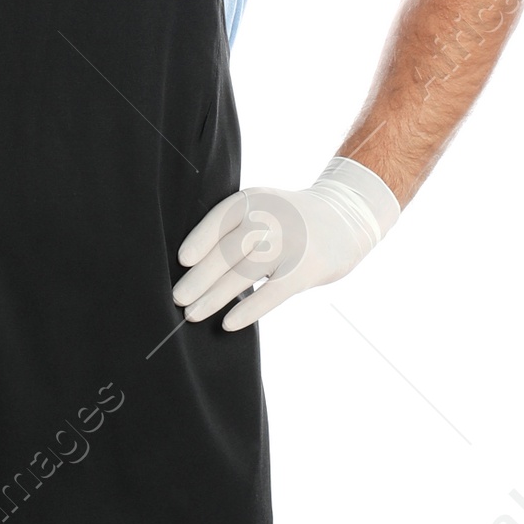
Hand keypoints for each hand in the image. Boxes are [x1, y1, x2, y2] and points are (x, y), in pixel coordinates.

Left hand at [173, 156, 399, 329]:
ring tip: (193, 314)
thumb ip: (232, 230)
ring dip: (216, 296)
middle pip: (229, 250)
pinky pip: (272, 292)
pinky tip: (228, 323)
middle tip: (178, 299)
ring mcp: (290, 243)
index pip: (221, 220)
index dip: (200, 240)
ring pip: (245, 273)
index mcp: (254, 200)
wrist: (345, 218)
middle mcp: (271, 217)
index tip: (182, 262)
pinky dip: (248, 309)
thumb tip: (190, 270)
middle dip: (200, 277)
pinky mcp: (305, 269)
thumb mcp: (262, 209)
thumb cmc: (289, 221)